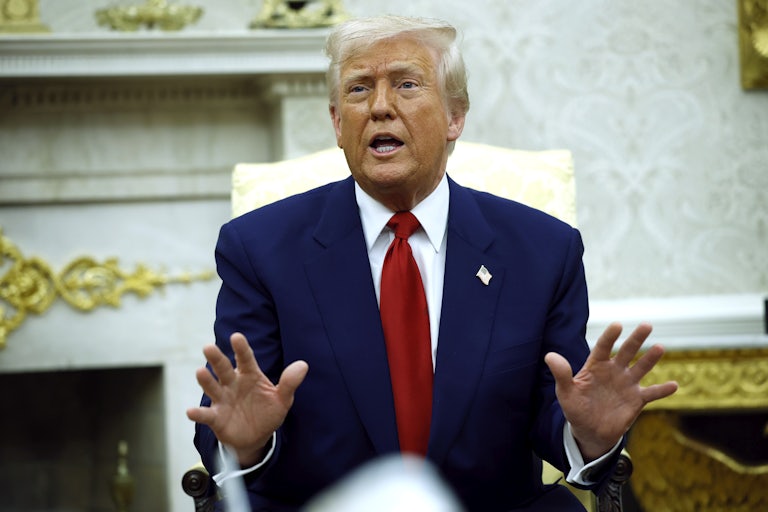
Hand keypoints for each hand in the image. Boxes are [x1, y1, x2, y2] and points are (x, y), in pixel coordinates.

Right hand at [186, 332, 308, 466]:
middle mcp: (233, 384)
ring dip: (206, 380)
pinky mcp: (216, 417)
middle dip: (216, 358)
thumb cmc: (268, 412)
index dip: (241, 348)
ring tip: (200, 372)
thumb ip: (289, 383)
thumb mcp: (282, 399)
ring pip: (212, 387)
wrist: (257, 437)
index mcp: (250, 375)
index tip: (236, 337)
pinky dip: (198, 413)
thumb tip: (303, 365)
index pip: (245, 359)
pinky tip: (191, 412)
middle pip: (223, 369)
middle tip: (208, 347)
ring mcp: (223, 399)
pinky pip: (206, 414)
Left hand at [544, 322, 677, 461]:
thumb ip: (561, 374)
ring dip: (651, 359)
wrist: (590, 431)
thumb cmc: (576, 409)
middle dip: (636, 339)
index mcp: (596, 366)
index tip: (617, 325)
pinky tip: (674, 385)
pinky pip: (652, 393)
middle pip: (627, 352)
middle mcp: (614, 371)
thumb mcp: (565, 393)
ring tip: (660, 348)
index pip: (603, 347)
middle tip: (646, 325)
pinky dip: (662, 390)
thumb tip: (549, 356)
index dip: (609, 337)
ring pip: (641, 368)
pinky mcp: (636, 400)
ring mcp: (627, 384)